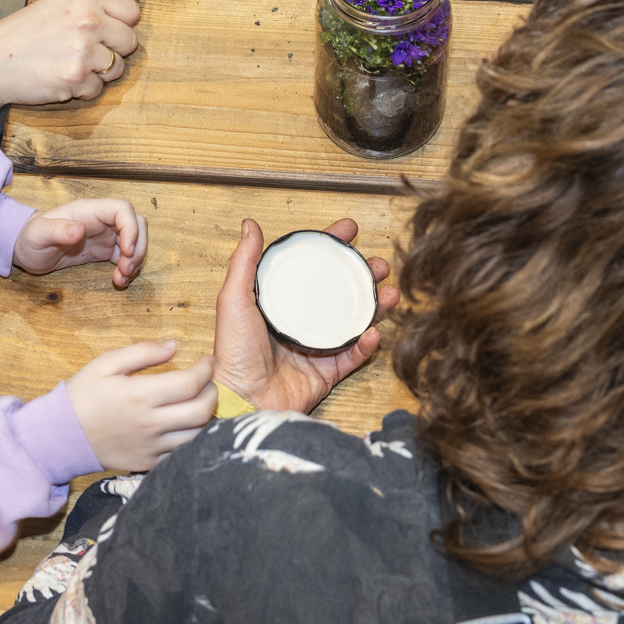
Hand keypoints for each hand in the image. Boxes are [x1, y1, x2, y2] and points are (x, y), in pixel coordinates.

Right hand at [0, 0, 141, 133]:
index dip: (120, 24)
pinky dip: (83, 89)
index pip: (132, 11)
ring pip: (118, 68)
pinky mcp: (75, 77)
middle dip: (112, 50)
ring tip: (70, 63)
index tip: (102, 30)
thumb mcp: (61, 4)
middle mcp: (87, 20)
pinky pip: (98, 89)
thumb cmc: (26, 32)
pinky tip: (61, 77)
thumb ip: (103, 0)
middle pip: (130, 42)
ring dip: (99, 72)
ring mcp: (83, 50)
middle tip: (83, 51)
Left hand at [15, 197, 148, 287]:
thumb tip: (79, 230)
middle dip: (139, 247)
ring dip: (135, 260)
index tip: (127, 251)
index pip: (122, 210)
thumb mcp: (39, 235)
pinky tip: (119, 281)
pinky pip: (126, 256)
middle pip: (136, 224)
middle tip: (127, 269)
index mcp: (89, 211)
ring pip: (135, 241)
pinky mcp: (104, 251)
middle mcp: (101, 221)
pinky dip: (128, 268)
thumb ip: (57, 230)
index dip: (131, 229)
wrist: (26, 249)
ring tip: (122, 279)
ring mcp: (105, 235)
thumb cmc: (30, 238)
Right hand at [66, 341, 217, 470]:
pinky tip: (186, 423)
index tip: (206, 360)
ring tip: (199, 401)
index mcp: (140, 396)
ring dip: (206, 416)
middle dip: (213, 391)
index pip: (191, 383)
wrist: (61, 435)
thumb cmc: (84, 395)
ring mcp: (151, 447)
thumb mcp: (107, 363)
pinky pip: (182, 453)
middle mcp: (150, 424)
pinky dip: (192, 437)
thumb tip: (175, 346)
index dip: (206, 368)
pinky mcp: (148, 463)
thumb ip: (144, 351)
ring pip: (198, 435)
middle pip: (202, 411)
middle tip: (207, 380)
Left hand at [212, 218, 398, 413]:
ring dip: (375, 305)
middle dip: (363, 275)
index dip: (331, 246)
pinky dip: (367, 344)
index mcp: (280, 301)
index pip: (310, 266)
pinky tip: (374, 332)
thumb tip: (249, 225)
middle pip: (339, 290)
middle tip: (379, 265)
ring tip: (390, 294)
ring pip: (354, 320)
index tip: (350, 230)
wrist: (243, 399)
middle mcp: (300, 321)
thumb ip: (244, 262)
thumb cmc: (233, 352)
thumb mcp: (234, 299)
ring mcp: (317, 346)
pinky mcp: (327, 372)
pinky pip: (354, 355)